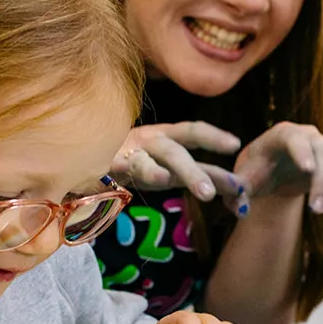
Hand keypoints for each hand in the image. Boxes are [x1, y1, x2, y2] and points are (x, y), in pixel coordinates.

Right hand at [112, 121, 245, 203]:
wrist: (82, 161)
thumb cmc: (135, 164)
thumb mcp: (171, 170)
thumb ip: (204, 175)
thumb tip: (240, 188)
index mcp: (165, 138)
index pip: (192, 132)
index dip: (214, 137)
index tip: (236, 144)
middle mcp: (149, 141)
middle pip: (177, 149)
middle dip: (198, 170)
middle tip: (220, 191)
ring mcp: (128, 152)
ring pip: (155, 160)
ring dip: (184, 172)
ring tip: (201, 191)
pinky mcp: (108, 166)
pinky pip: (128, 169)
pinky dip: (145, 173)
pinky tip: (160, 180)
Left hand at [232, 122, 322, 215]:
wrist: (269, 173)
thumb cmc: (254, 175)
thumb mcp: (242, 183)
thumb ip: (236, 193)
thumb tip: (238, 206)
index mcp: (283, 136)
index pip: (296, 138)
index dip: (304, 152)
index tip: (309, 171)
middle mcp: (310, 136)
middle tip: (316, 210)